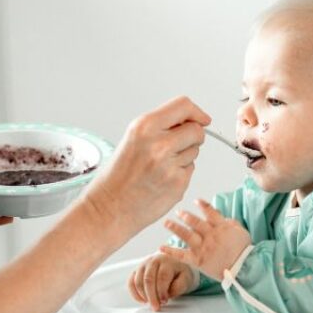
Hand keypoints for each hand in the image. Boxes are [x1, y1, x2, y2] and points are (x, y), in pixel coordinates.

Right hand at [81, 96, 210, 251]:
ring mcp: (170, 165)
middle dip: (192, 137)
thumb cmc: (118, 176)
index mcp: (145, 126)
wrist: (110, 207)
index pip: (183, 106)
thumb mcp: (133, 138)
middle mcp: (159, 144)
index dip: (197, 112)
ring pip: (195, 151)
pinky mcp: (178, 183)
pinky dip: (181, 173)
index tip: (202, 119)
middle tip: (176, 146)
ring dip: (184, 156)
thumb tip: (190, 120)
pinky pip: (191, 170)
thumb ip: (161, 126)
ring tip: (161, 166)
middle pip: (196, 130)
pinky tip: (162, 179)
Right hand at [128, 253, 197, 310]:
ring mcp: (142, 265)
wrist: (173, 267)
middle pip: (148, 279)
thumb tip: (168, 293)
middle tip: (156, 307)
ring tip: (151, 304)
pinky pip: (130, 283)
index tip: (164, 301)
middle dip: (151, 296)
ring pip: (138, 282)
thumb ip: (178, 286)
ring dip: (144, 296)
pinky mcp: (136, 271)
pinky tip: (142, 301)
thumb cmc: (180, 274)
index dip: (162, 291)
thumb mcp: (185, 279)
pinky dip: (134, 293)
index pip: (162, 276)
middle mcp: (153, 260)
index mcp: (166, 260)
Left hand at [160, 200, 251, 280]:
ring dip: (175, 228)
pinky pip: (181, 255)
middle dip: (185, 216)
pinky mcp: (197, 260)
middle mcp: (210, 235)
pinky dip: (170, 251)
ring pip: (186, 235)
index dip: (203, 205)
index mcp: (221, 227)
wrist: (243, 269)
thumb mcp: (241, 232)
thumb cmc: (244, 251)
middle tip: (178, 212)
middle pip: (195, 222)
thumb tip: (222, 217)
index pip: (210, 212)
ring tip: (166, 223)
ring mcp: (203, 248)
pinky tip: (161, 247)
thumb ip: (230, 223)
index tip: (196, 200)